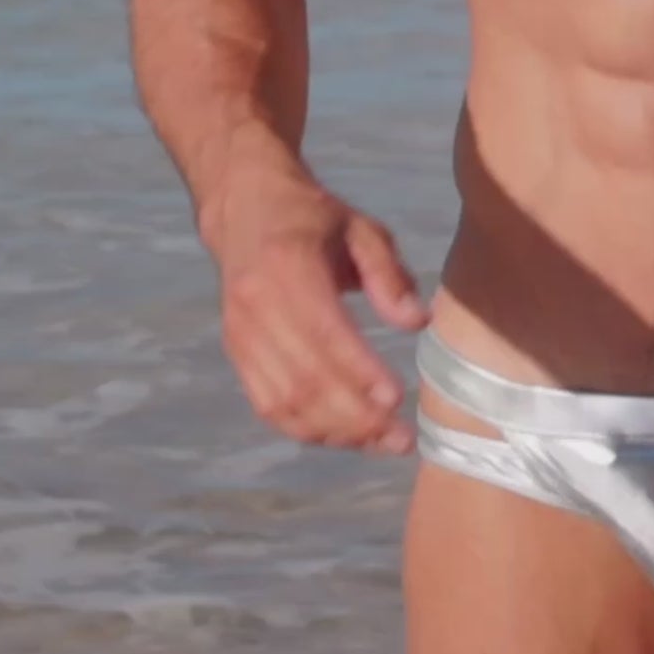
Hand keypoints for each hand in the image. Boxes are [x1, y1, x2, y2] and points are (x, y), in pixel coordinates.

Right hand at [211, 162, 430, 456]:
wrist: (244, 209)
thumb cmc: (312, 219)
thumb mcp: (361, 228)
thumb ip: (388, 273)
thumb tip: (417, 322)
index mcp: (288, 266)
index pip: (323, 331)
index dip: (357, 370)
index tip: (396, 398)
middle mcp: (256, 306)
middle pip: (303, 378)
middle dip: (354, 416)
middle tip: (402, 438)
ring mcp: (240, 335)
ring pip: (284, 401)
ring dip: (334, 432)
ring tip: (382, 443)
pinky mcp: (235, 354)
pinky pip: (267, 405)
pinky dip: (305, 429)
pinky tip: (345, 437)